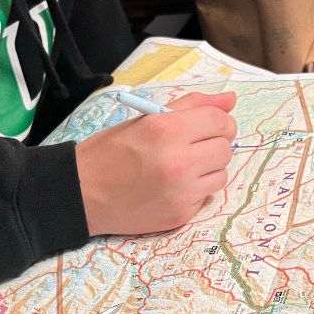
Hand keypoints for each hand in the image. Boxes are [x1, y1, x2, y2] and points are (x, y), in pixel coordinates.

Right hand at [75, 91, 236, 236]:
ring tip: (181, 167)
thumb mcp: (145, 119)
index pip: (220, 121)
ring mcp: (181, 192)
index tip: (210, 126)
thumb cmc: (111, 151)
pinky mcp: (181, 214)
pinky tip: (173, 186)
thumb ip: (191, 107)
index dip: (219, 121)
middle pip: (225, 149)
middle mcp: (177, 162)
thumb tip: (230, 99)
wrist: (83, 193)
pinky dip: (195, 190)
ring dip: (208, 169)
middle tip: (192, 147)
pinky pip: (206, 196)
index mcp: (166, 130)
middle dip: (214, 144)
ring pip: (221, 174)